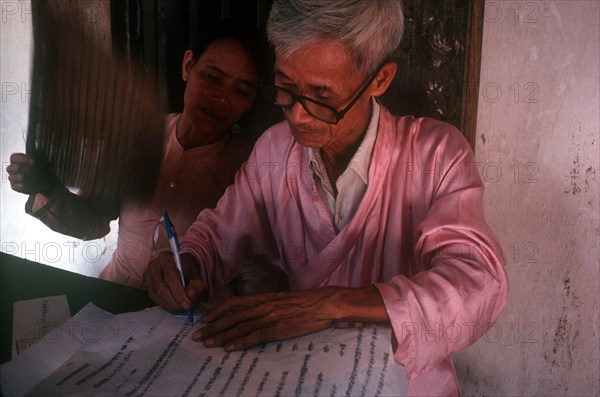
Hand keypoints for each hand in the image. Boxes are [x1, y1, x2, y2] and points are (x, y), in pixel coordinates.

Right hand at [6, 153, 58, 194]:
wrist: (49, 182)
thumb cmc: (44, 169)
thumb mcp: (43, 159)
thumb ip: (38, 153)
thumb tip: (37, 143)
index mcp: (19, 160)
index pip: (14, 157)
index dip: (22, 159)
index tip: (33, 162)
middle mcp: (14, 169)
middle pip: (11, 168)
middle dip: (23, 169)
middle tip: (33, 170)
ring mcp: (14, 178)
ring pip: (12, 177)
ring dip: (22, 177)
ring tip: (32, 178)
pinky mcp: (15, 187)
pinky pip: (15, 186)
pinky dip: (22, 186)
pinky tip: (28, 185)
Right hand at [146, 252, 205, 311]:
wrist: (181, 266)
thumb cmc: (188, 270)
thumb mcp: (196, 276)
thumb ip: (196, 286)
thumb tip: (189, 297)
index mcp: (166, 258)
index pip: (171, 278)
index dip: (179, 294)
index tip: (187, 304)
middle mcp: (154, 265)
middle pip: (161, 288)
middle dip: (174, 301)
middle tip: (184, 309)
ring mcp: (148, 275)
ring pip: (157, 294)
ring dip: (169, 304)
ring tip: (180, 308)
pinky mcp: (147, 284)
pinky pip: (154, 297)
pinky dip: (164, 304)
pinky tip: (173, 306)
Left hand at [193, 286, 387, 350]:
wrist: (325, 303)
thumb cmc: (306, 301)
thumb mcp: (282, 299)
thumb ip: (267, 305)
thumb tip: (254, 312)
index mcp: (263, 297)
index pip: (234, 303)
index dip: (217, 311)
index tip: (205, 319)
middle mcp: (262, 305)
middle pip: (232, 316)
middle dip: (212, 326)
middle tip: (197, 336)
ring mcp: (270, 317)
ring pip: (239, 326)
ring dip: (221, 335)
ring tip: (207, 343)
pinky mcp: (278, 328)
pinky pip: (255, 336)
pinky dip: (241, 341)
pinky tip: (230, 347)